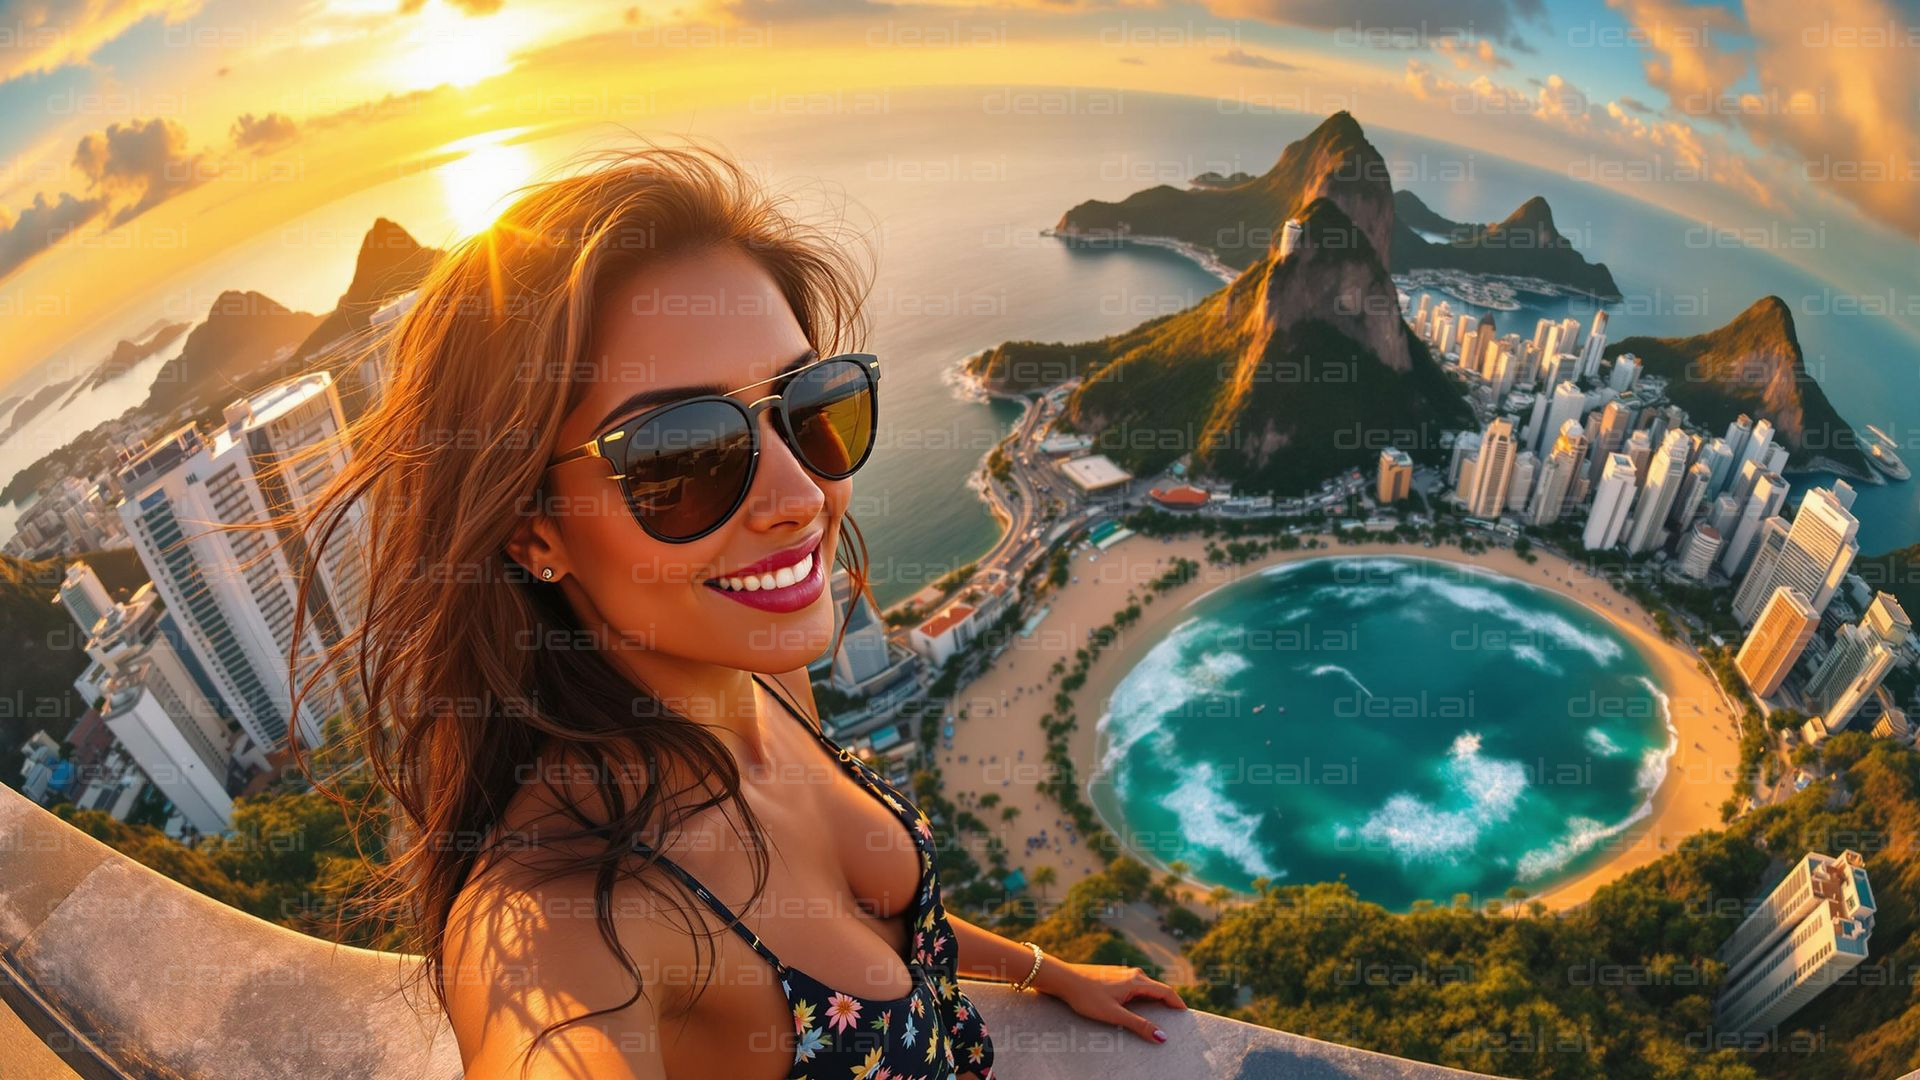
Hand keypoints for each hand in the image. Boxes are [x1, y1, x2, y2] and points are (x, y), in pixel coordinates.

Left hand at [1030, 958, 1186, 1043]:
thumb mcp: (1113, 1014)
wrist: (1063, 978)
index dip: (1178, 1003)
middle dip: (1168, 1003)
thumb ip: (1138, 1025)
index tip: (1186, 1015)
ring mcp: (1123, 973)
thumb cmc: (1087, 997)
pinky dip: (1142, 997)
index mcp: (1137, 981)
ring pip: (1146, 987)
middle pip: (1158, 989)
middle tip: (1175, 1019)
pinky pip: (1135, 986)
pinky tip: (1136, 1007)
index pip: (1166, 992)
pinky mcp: (1114, 976)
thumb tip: (1162, 1036)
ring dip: (1154, 1000)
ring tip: (1159, 1015)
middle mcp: (1133, 974)